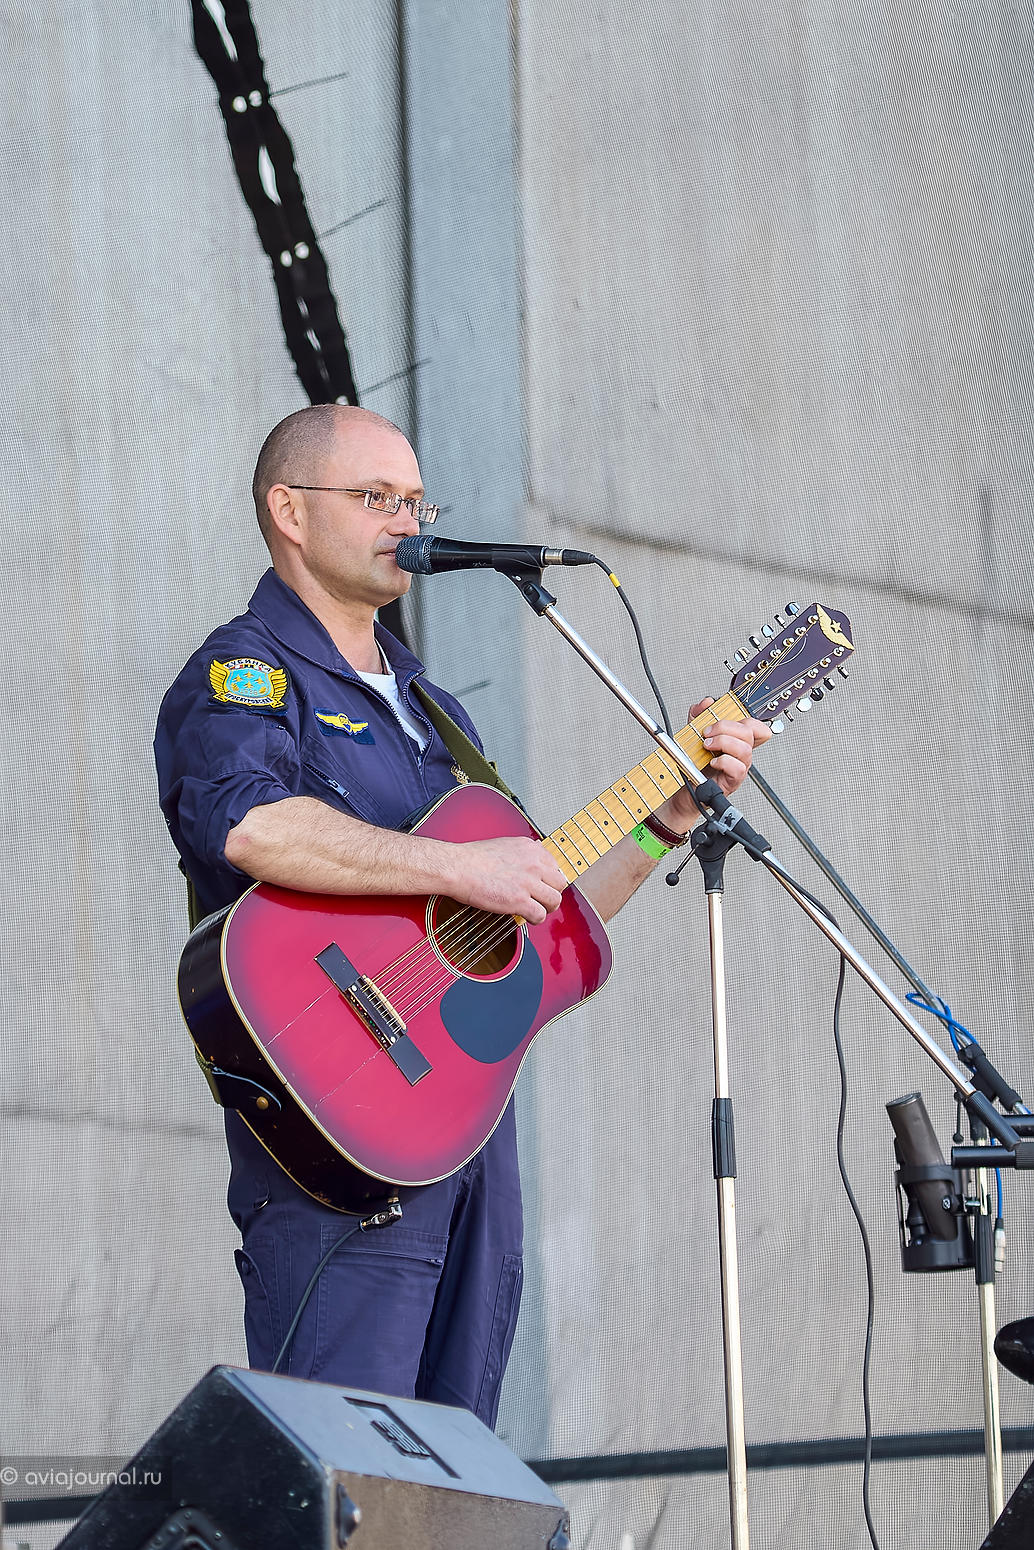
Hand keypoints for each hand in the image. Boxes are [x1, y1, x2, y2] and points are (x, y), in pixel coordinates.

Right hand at [445, 836, 566, 923]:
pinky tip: (526, 917)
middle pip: (560, 884)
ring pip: (555, 900)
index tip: (544, 885)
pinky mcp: (519, 900)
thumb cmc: (473, 858)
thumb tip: (533, 856)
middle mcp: (534, 864)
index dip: (550, 879)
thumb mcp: (505, 844)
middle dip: (552, 893)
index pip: (555, 866)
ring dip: (547, 908)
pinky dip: (535, 919)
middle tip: (542, 899)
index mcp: (531, 849)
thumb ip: (523, 852)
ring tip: (536, 910)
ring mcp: (528, 882)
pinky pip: (540, 914)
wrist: (458, 867)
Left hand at [667, 699, 771, 822]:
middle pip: (749, 732)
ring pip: (745, 749)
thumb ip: (698, 715)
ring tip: (707, 746)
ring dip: (723, 742)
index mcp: (736, 740)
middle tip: (707, 733)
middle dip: (725, 727)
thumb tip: (706, 702)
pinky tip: (713, 761)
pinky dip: (724, 762)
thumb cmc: (693, 764)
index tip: (724, 718)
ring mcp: (739, 767)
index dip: (747, 718)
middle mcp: (741, 753)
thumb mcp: (693, 733)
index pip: (756, 726)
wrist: (684, 789)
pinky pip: (738, 769)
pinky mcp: (732, 781)